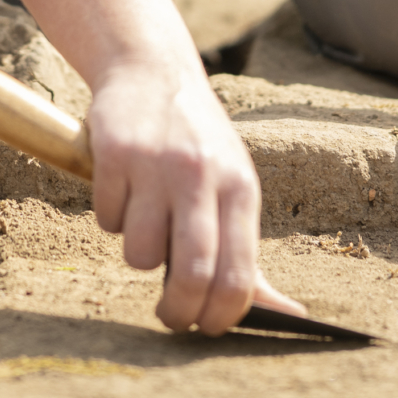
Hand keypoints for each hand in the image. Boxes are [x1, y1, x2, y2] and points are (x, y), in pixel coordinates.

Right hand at [85, 64, 306, 333]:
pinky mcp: (114, 153)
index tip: (205, 328)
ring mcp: (156, 163)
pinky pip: (107, 219)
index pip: (239, 275)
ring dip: (138, 253)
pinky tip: (124, 188)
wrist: (151, 69)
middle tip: (170, 317)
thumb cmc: (199, 146)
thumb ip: (251, 258)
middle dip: (178, 311)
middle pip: (192, 274)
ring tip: (145, 222)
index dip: (220, 317)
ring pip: (140, 253)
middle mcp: (202, 175)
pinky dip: (112, 216)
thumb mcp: (234, 189)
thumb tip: (290, 318)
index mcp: (240, 188)